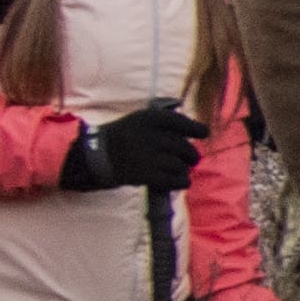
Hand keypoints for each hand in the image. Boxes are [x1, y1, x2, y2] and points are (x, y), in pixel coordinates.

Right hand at [67, 100, 201, 193]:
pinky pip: (174, 180)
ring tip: (180, 171)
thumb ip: (163, 123)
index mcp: (150, 118)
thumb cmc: (121, 137)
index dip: (196, 128)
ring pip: (180, 165)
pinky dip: (181, 181)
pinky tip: (182, 182)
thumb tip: (193, 131)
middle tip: (191, 159)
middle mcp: (151, 135)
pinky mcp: (146, 175)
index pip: (181, 122)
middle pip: (184, 146)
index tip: (204, 133)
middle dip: (191, 155)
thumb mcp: (138, 120)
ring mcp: (149, 156)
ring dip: (184, 169)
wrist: (95, 156)